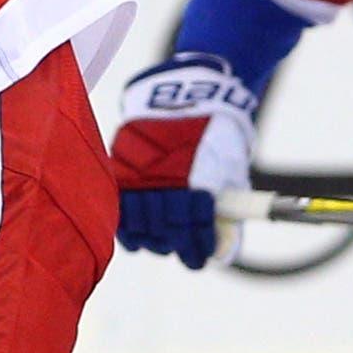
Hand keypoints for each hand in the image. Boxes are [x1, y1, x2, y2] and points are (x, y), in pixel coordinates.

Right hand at [110, 52, 257, 269]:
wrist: (189, 93)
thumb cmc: (216, 136)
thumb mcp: (231, 171)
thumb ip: (228, 212)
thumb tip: (222, 253)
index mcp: (200, 178)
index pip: (195, 228)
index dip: (197, 249)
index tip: (200, 259)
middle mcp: (168, 177)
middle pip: (167, 231)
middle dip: (176, 247)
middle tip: (184, 254)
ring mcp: (142, 173)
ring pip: (141, 225)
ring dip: (152, 241)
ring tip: (161, 245)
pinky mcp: (122, 168)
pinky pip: (120, 210)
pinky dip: (128, 229)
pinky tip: (137, 238)